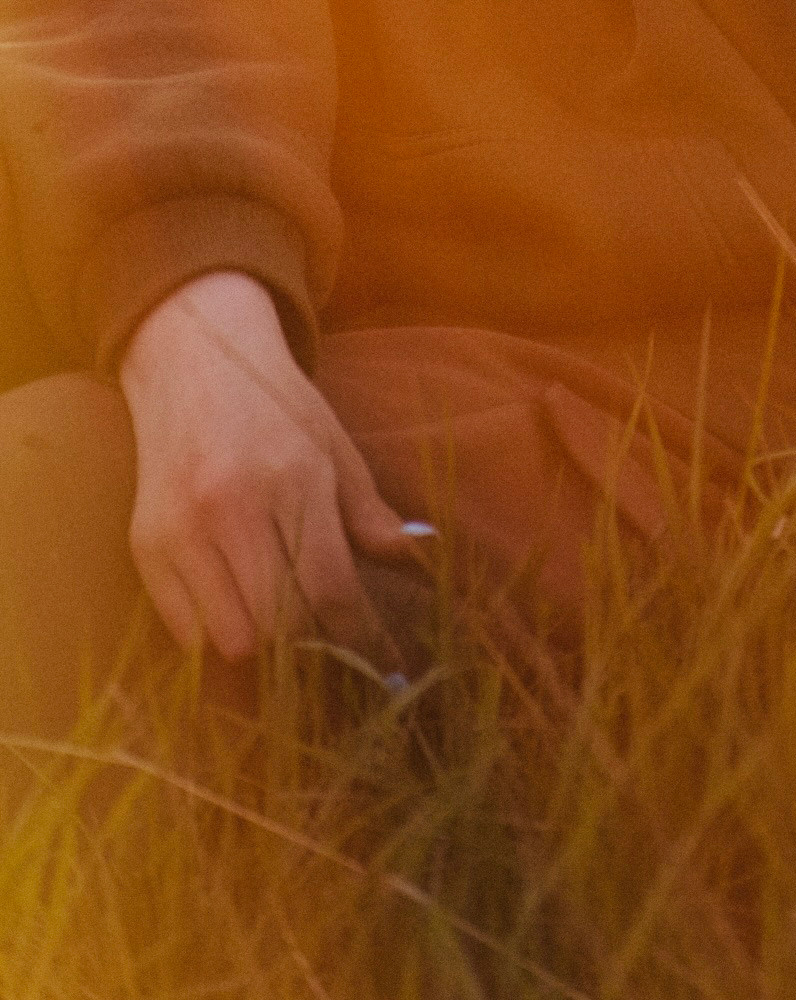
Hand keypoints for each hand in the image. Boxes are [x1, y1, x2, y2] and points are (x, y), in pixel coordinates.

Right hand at [118, 270, 421, 663]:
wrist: (192, 362)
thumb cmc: (275, 405)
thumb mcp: (335, 445)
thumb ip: (371, 512)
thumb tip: (420, 557)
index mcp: (291, 478)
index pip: (331, 586)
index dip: (362, 636)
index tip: (386, 663)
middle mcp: (230, 508)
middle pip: (280, 625)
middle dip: (316, 650)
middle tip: (338, 652)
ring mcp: (181, 530)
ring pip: (231, 640)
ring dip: (266, 649)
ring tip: (291, 634)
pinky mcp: (146, 546)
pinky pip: (186, 631)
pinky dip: (219, 636)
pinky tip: (243, 613)